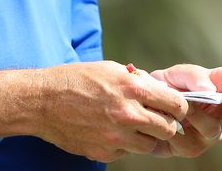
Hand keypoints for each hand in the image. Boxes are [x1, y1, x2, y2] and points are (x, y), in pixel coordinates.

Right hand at [34, 60, 188, 161]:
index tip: (175, 107)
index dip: (179, 107)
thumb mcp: (110, 69)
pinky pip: (126, 152)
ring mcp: (116, 136)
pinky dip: (124, 144)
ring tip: (133, 126)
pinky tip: (111, 131)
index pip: (176, 104)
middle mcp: (128, 114)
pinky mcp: (104, 152)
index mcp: (133, 89)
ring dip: (146, 137)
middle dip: (166, 124)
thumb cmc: (76, 80)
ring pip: (150, 145)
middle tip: (156, 118)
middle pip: (168, 129)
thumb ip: (137, 81)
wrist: (42, 102)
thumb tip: (157, 89)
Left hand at [149, 52, 221, 156]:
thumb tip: (210, 88)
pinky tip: (165, 120)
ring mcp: (207, 133)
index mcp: (221, 90)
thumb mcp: (177, 75)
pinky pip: (187, 143)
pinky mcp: (190, 148)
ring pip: (213, 129)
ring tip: (182, 106)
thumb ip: (193, 76)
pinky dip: (175, 129)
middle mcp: (220, 113)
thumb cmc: (166, 88)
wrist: (142, 107)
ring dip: (197, 115)